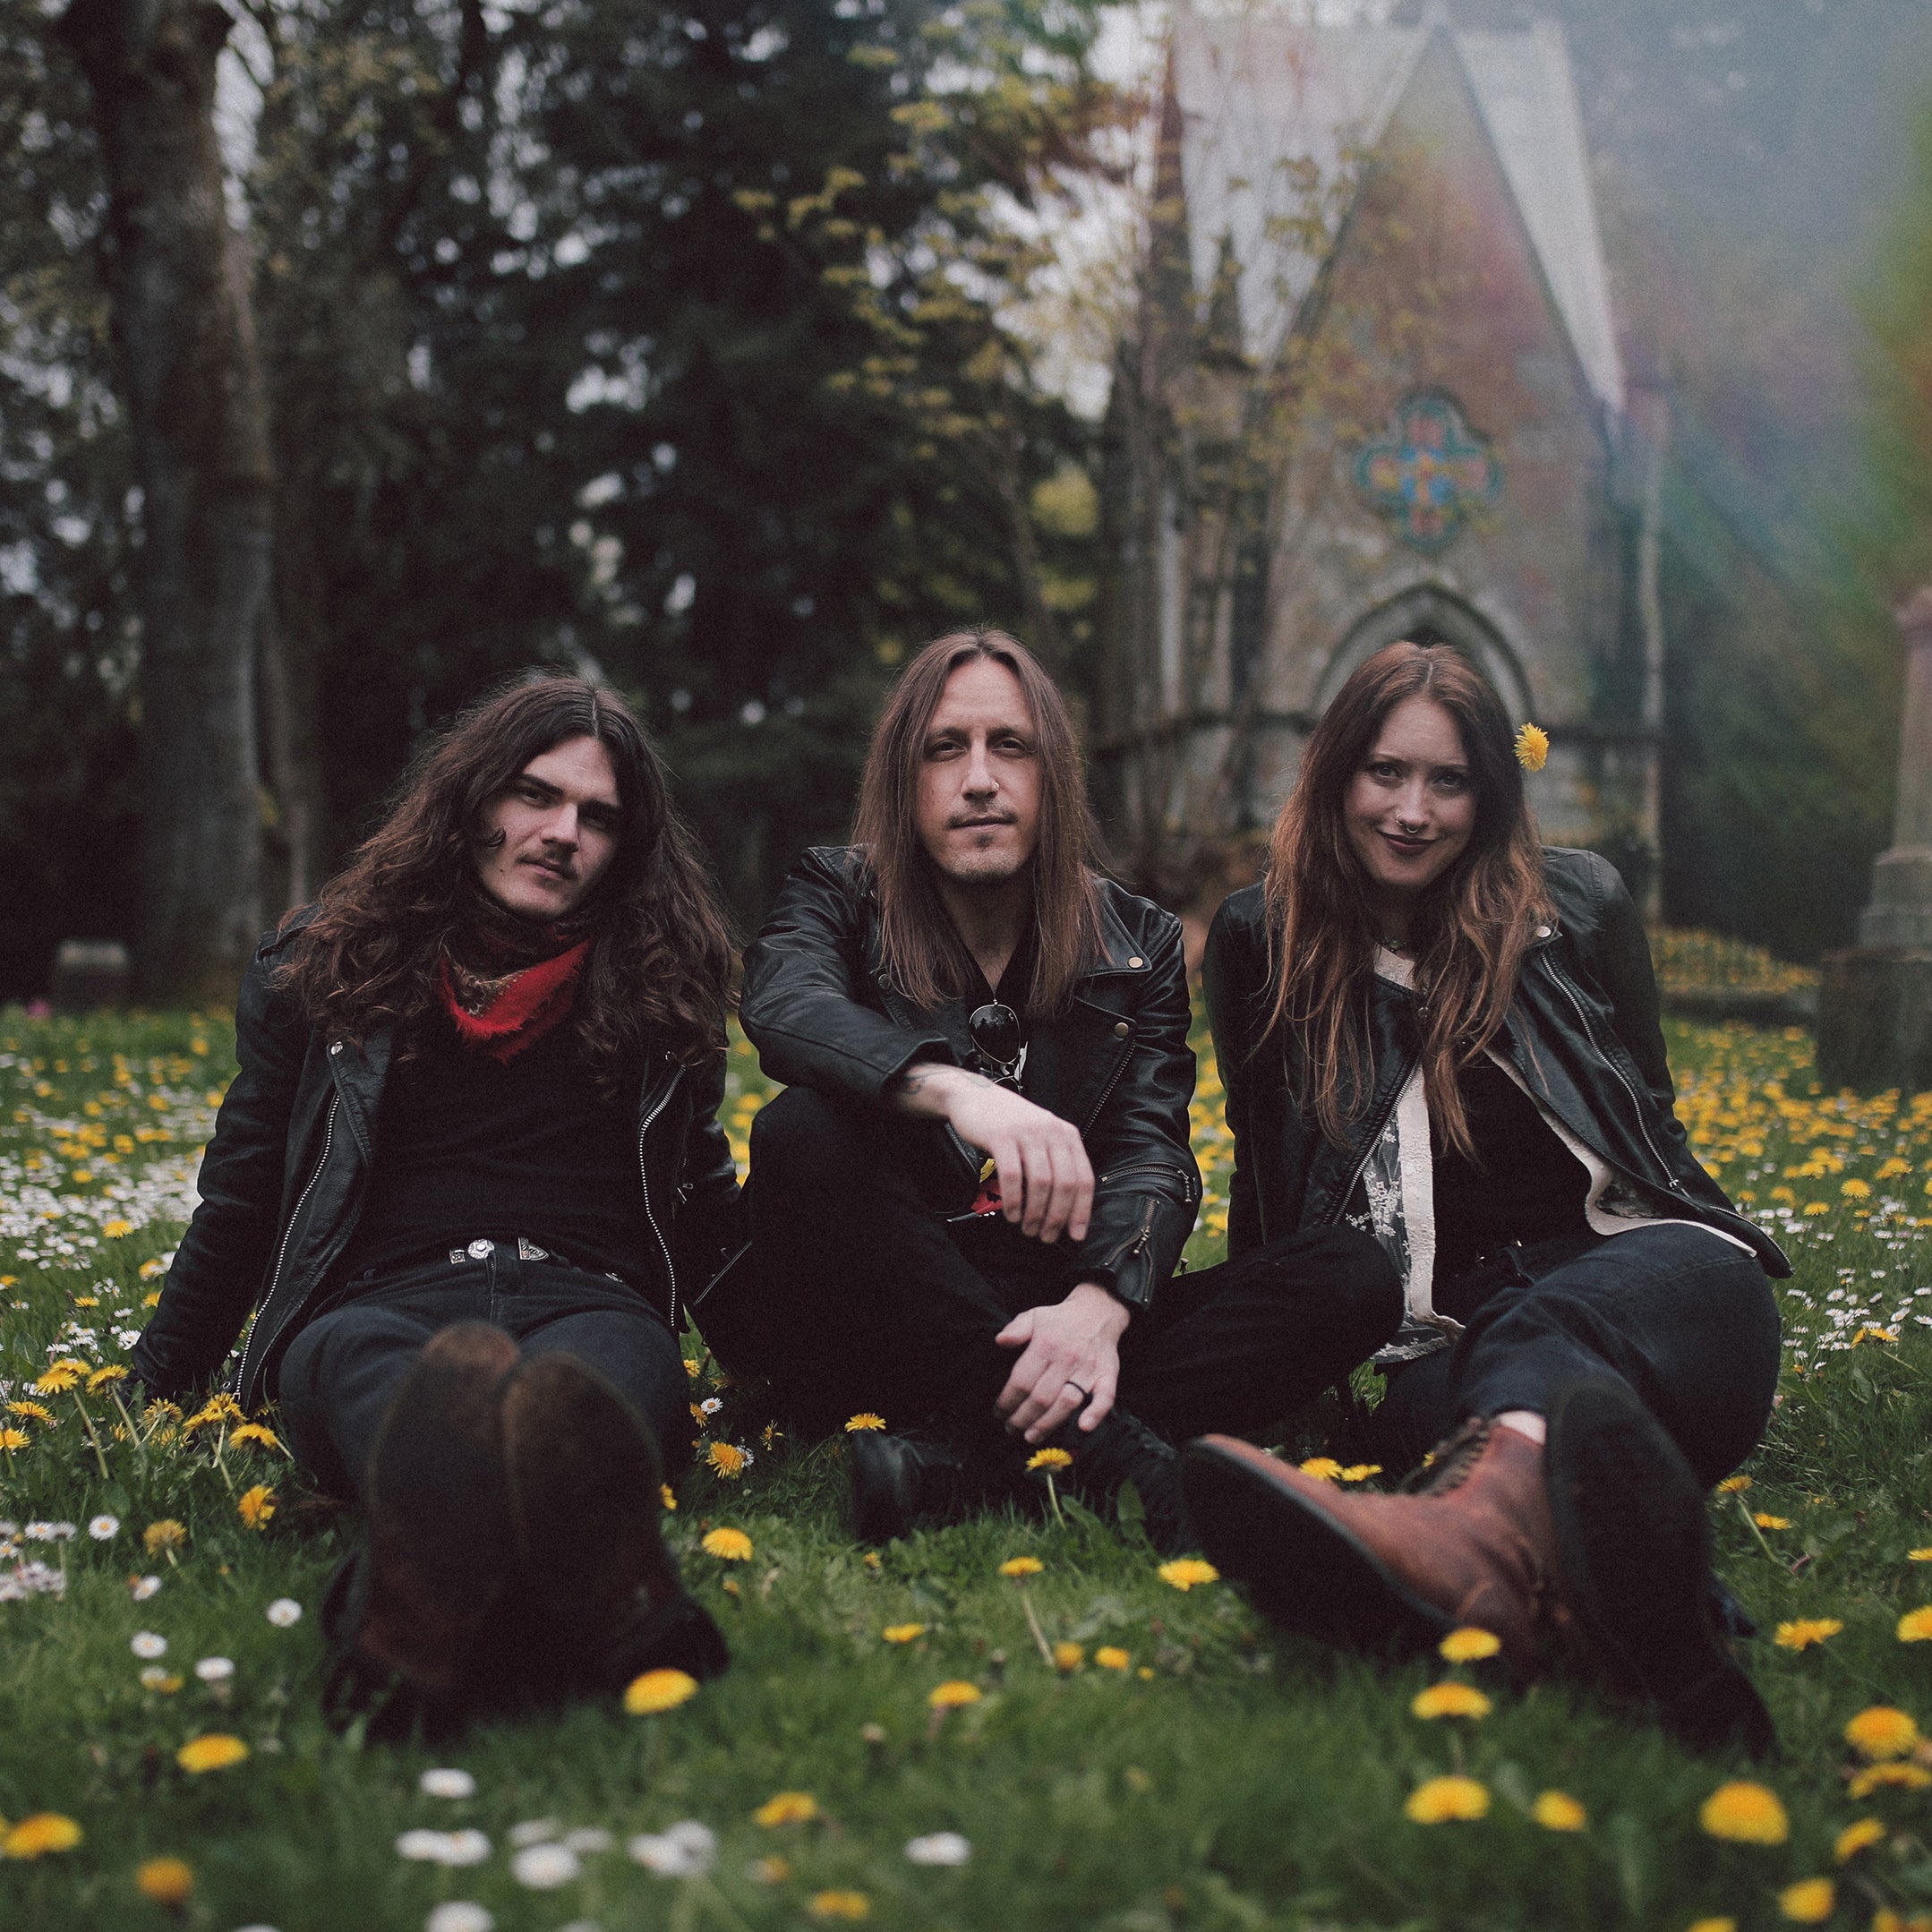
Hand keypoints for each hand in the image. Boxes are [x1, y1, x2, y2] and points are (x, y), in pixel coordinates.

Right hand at [890, 1063, 1093, 1242]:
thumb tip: (1065, 1210)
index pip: (1084, 1178)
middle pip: (1065, 1184)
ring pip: (1041, 1183)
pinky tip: (1011, 1214)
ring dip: (1035, 1213)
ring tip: (1027, 1229)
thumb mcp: (1041, 1136)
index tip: (1075, 1235)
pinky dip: (1013, 1200)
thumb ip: (1056, 1163)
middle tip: (1046, 1237)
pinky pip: (1012, 1176)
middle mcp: (1052, 1131)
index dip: (1081, 1211)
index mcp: (1067, 1134)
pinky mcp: (1002, 1136)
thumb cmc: (1009, 1124)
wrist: (974, 1096)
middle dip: (1057, 1217)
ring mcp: (1027, 1132)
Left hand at [994, 1282, 1128, 1442]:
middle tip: (1011, 1429)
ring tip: (1031, 1437)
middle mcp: (1067, 1359)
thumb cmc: (1060, 1319)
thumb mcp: (1034, 1315)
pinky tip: (1083, 1427)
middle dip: (1023, 1418)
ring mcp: (1088, 1369)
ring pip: (1067, 1403)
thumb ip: (1016, 1329)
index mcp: (1046, 1345)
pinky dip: (1096, 1414)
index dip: (1008, 1401)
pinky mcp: (1107, 1376)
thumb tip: (1000, 1341)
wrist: (1098, 1311)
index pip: (1022, 1381)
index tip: (999, 1412)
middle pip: (1042, 1398)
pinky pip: (1105, 1398)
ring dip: (1048, 1424)